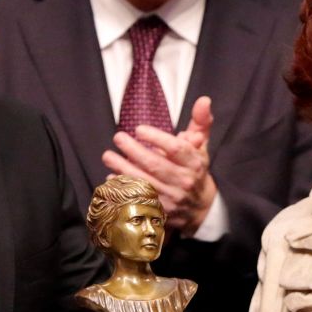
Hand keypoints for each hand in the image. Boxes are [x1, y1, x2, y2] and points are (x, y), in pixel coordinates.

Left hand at [103, 95, 217, 232]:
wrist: (200, 208)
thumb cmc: (196, 171)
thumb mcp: (202, 146)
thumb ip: (200, 123)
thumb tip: (204, 100)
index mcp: (195, 164)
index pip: (176, 149)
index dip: (157, 138)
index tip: (139, 129)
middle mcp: (184, 182)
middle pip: (156, 165)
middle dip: (134, 150)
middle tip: (119, 138)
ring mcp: (172, 199)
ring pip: (144, 183)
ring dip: (123, 169)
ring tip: (108, 156)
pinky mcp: (161, 212)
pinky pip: (138, 200)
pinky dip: (124, 189)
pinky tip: (112, 178)